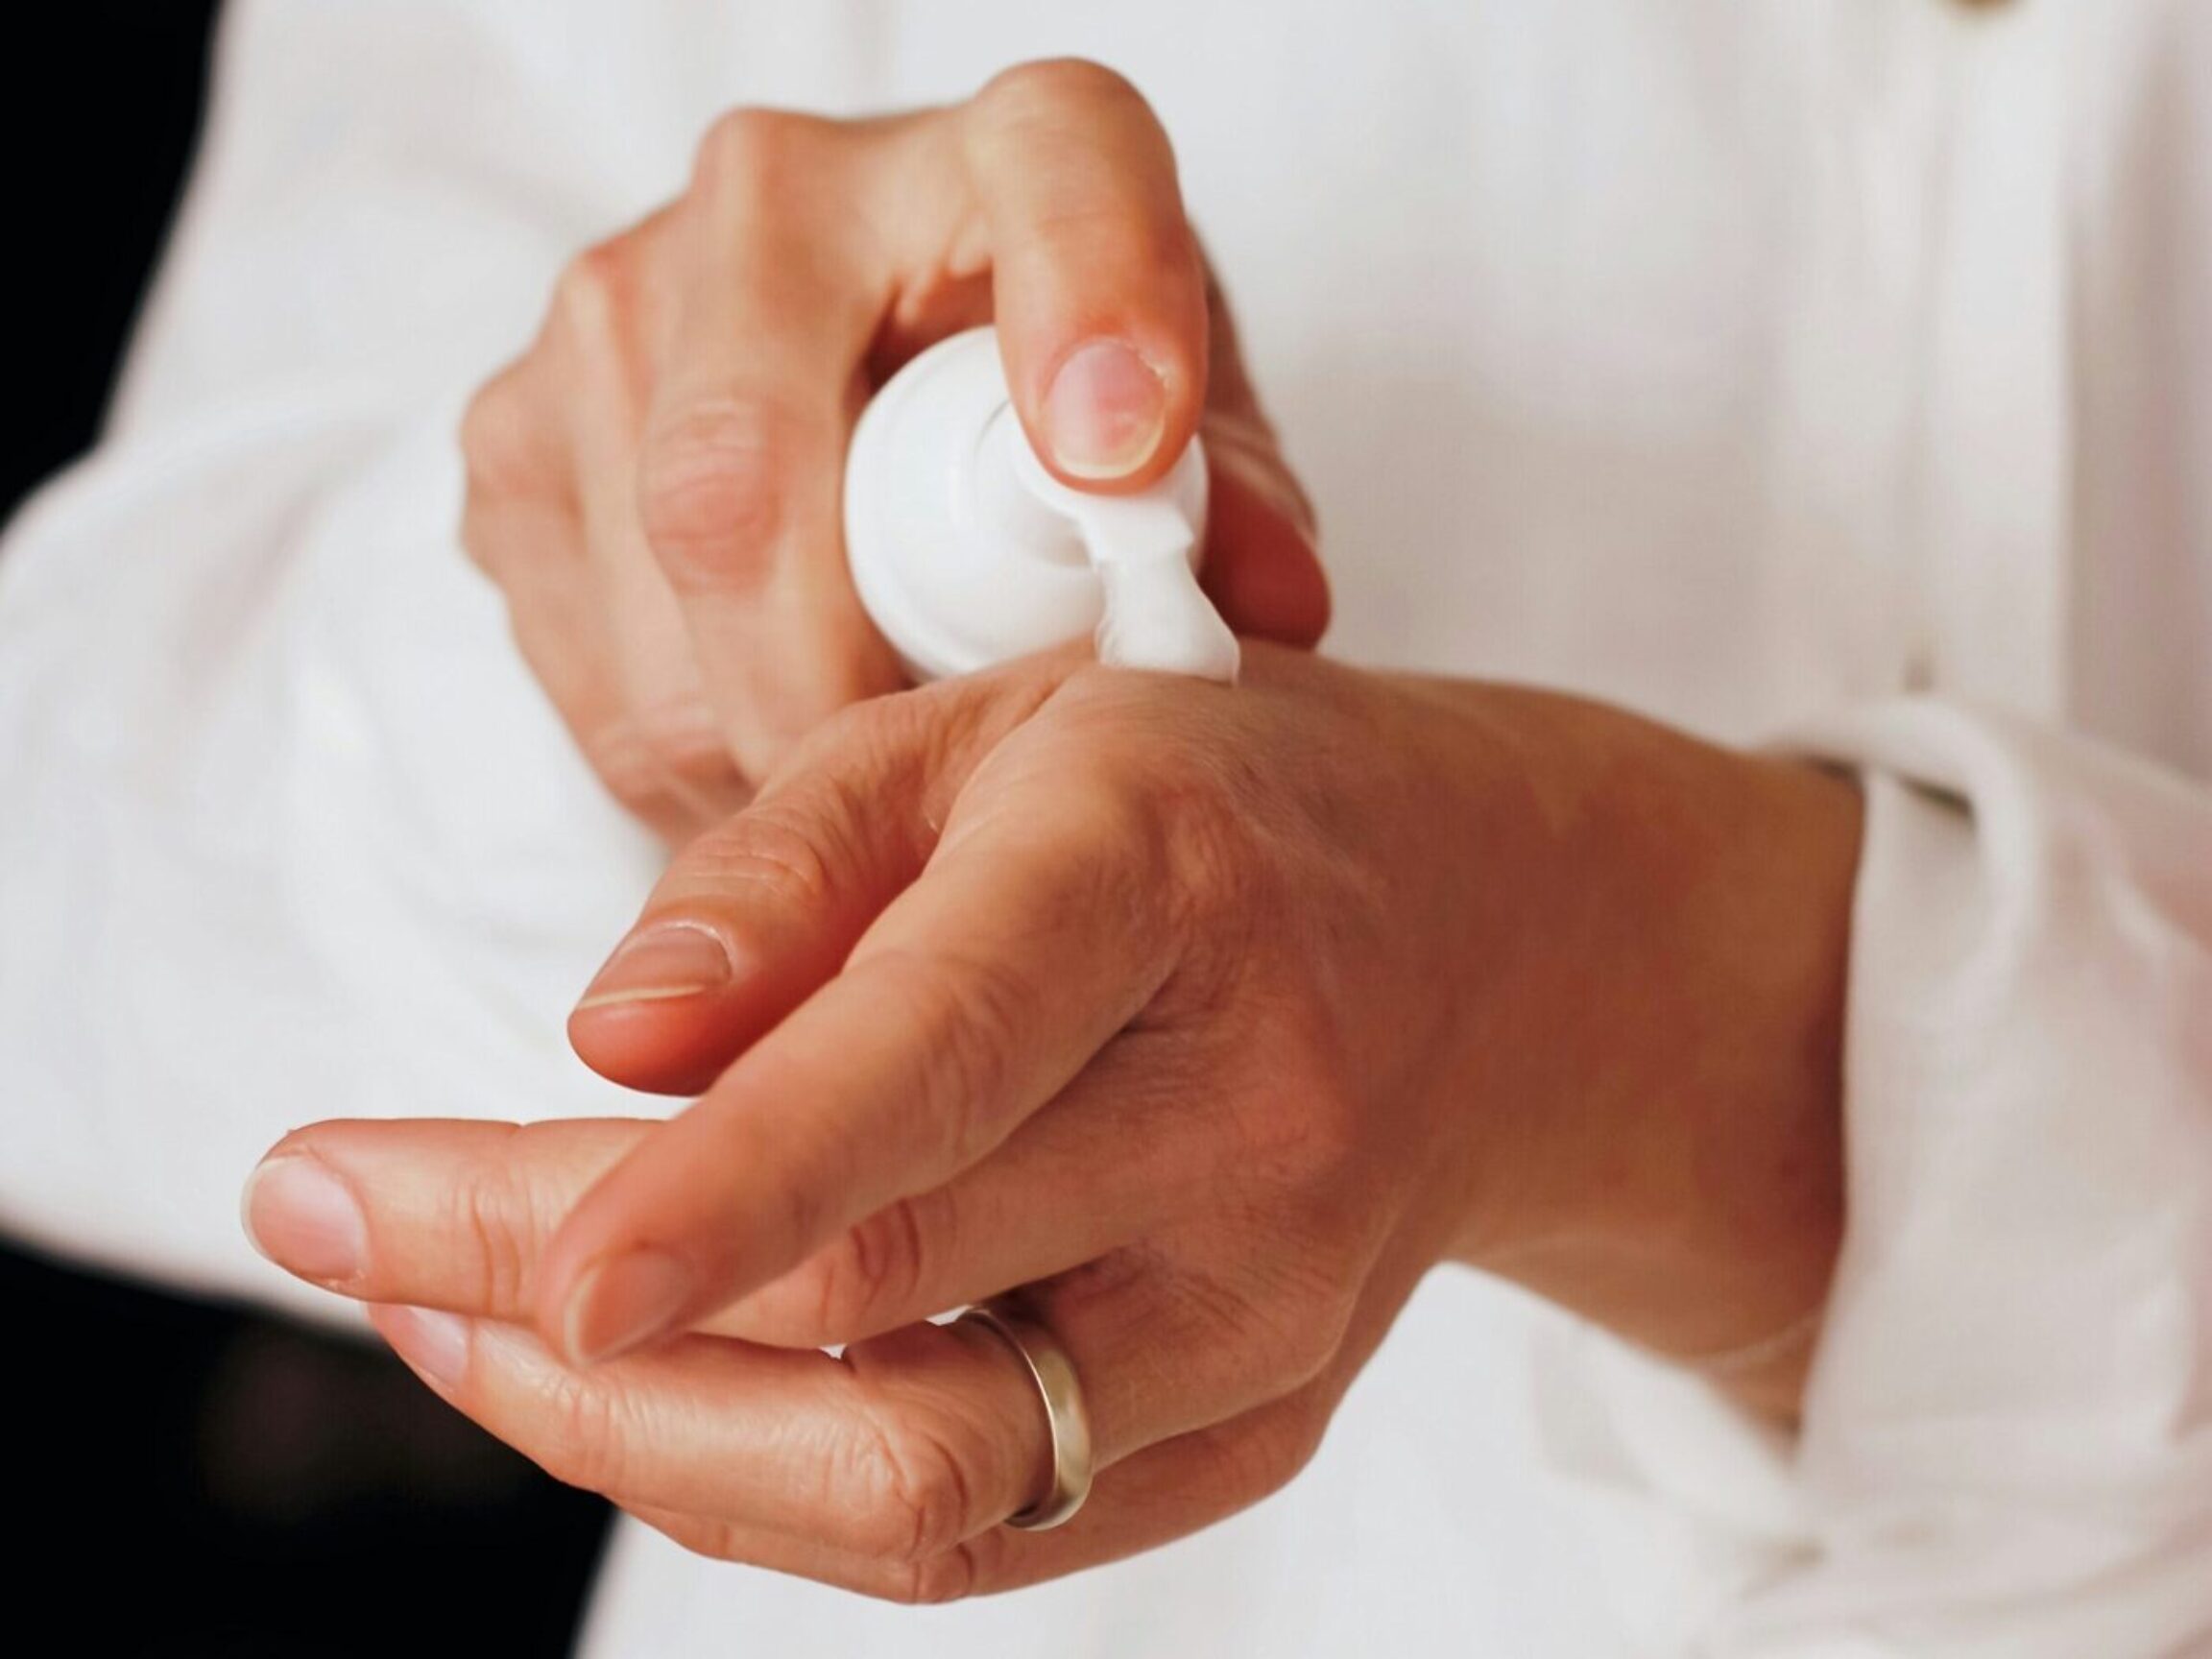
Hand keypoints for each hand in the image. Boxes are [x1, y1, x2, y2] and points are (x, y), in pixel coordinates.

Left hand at [246, 647, 1859, 1598]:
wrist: (1501, 943)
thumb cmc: (1217, 801)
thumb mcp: (995, 728)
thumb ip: (787, 872)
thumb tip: (604, 1044)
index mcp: (1157, 881)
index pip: (935, 1061)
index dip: (720, 1189)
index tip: (518, 1267)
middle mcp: (1241, 1119)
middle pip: (873, 1300)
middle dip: (552, 1301)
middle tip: (350, 1220)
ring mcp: (1268, 1308)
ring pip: (917, 1477)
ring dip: (639, 1436)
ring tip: (459, 1317)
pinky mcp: (1259, 1425)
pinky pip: (981, 1527)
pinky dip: (769, 1480)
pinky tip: (650, 1383)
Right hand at [459, 59, 1328, 841]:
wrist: (867, 381)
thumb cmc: (1055, 417)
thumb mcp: (1185, 449)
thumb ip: (1233, 515)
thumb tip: (1266, 608)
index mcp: (1008, 150)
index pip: (1059, 178)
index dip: (1090, 308)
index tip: (1121, 456)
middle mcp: (777, 193)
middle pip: (748, 477)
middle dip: (840, 691)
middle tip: (927, 798)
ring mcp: (614, 305)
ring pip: (656, 586)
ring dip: (764, 740)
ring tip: (865, 782)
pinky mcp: (515, 433)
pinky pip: (586, 655)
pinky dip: (686, 749)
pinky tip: (775, 740)